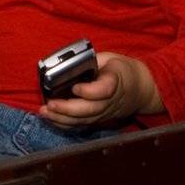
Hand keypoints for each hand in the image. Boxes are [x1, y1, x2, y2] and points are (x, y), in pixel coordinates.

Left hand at [39, 52, 159, 129]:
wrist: (140, 89)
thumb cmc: (121, 71)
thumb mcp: (110, 59)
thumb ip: (92, 62)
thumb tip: (69, 64)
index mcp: (115, 81)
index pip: (104, 90)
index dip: (89, 91)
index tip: (75, 86)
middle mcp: (110, 101)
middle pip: (89, 109)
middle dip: (67, 108)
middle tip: (50, 104)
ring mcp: (104, 113)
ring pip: (83, 120)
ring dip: (62, 118)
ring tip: (45, 112)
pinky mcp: (98, 120)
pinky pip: (80, 124)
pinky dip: (64, 124)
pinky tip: (50, 119)